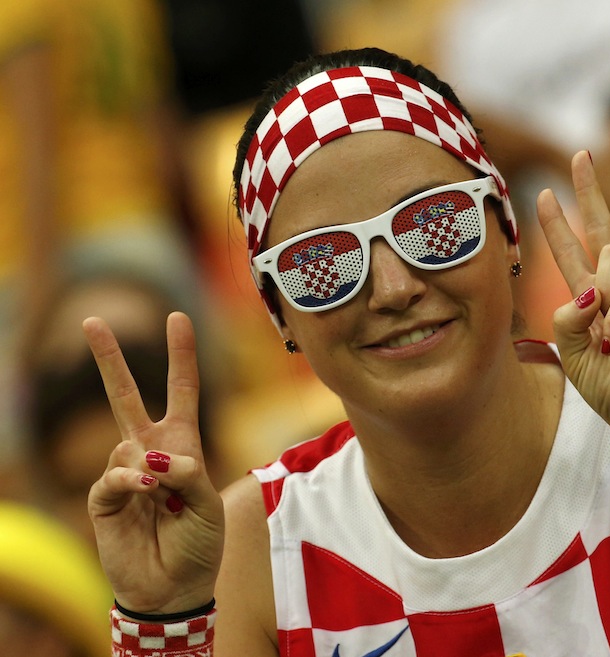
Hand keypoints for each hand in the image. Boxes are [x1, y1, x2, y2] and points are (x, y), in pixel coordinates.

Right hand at [84, 312, 223, 613]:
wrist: (174, 585)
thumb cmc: (199, 542)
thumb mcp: (208, 501)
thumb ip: (185, 472)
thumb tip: (149, 456)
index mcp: (182, 443)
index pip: (182, 390)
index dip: (180, 354)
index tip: (177, 317)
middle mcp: (150, 450)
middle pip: (127, 396)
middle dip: (110, 360)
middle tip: (90, 320)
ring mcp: (124, 472)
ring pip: (127, 444)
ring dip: (150, 469)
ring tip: (165, 497)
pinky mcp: (103, 497)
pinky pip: (113, 476)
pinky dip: (130, 482)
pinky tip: (143, 492)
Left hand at [537, 152, 609, 458]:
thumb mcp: (575, 358)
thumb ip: (568, 323)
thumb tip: (582, 291)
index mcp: (592, 301)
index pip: (573, 254)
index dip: (559, 225)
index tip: (546, 194)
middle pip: (604, 230)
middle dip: (591, 192)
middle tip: (580, 155)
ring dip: (600, 287)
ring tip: (602, 329)